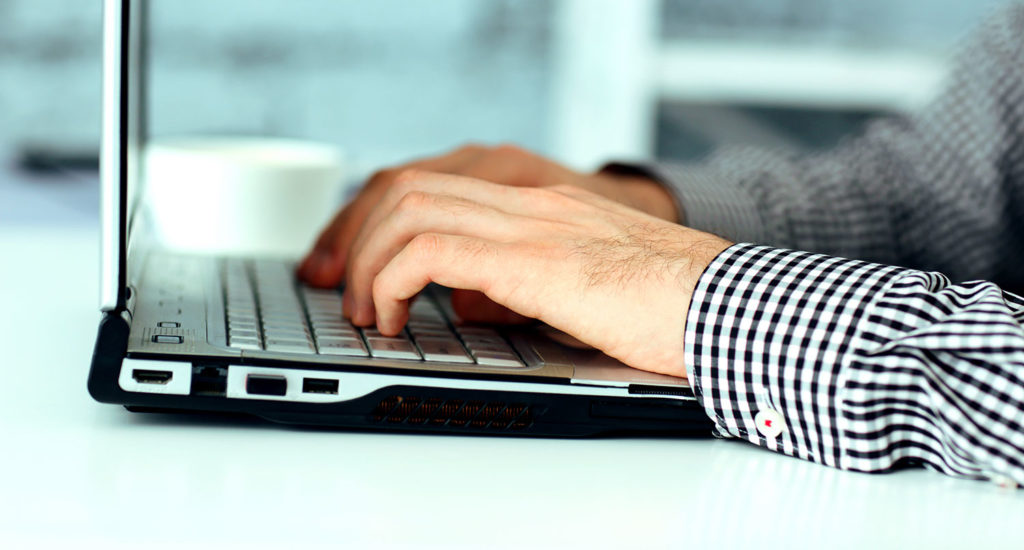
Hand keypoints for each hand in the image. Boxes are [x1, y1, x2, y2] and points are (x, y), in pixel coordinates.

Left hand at [298, 144, 677, 287]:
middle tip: (340, 289)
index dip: (374, 219)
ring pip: (409, 207)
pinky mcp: (538, 261)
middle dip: (354, 235)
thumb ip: (521, 283)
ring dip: (368, 260)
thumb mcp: (578, 287)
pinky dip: (395, 281)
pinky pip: (433, 249)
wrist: (730, 308)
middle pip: (405, 184)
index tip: (351, 266)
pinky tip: (397, 319)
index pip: (431, 182)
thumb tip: (468, 303)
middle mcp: (530, 201)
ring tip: (368, 312)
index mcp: (539, 203)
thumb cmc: (669, 308)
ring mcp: (534, 223)